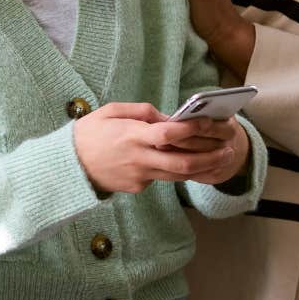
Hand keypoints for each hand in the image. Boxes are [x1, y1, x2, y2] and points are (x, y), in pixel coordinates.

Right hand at [73, 102, 245, 193]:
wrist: (69, 166)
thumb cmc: (90, 133)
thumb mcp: (112, 111)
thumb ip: (142, 112)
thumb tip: (167, 117)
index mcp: (132, 136)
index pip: (168, 134)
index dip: (192, 129)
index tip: (210, 123)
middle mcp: (139, 158)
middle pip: (182, 163)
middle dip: (210, 157)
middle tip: (229, 149)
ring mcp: (139, 176)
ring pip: (179, 175)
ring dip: (204, 168)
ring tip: (222, 158)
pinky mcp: (138, 188)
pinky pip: (162, 177)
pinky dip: (177, 170)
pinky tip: (193, 163)